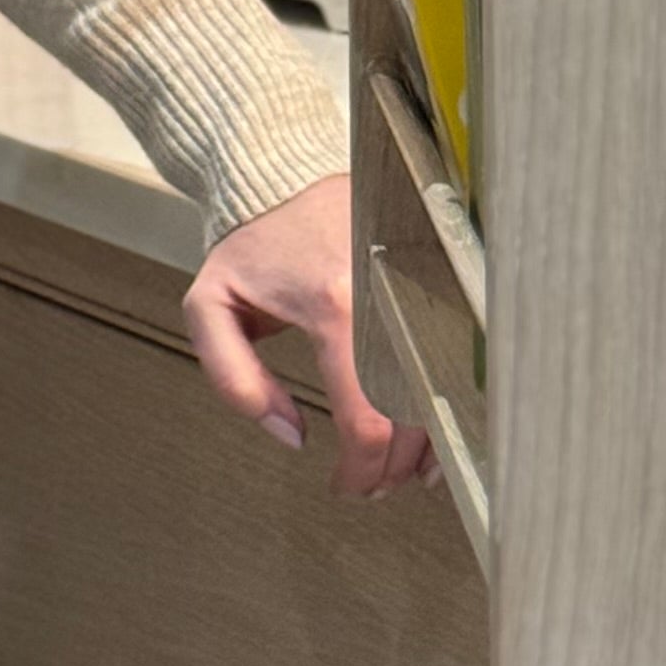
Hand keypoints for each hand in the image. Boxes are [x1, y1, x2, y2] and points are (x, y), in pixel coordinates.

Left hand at [183, 173, 432, 499]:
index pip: (367, 423)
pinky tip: (435, 426)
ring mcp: (420, 289)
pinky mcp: (436, 282)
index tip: (346, 487)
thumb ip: (233, 379)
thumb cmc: (250, 247)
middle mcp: (387, 301)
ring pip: (444, 393)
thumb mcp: (209, 308)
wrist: (286, 177)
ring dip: (429, 445)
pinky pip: (455, 359)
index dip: (361, 471)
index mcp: (334, 310)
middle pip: (413, 418)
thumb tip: (289, 433)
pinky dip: (449, 402)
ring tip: (407, 471)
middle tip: (374, 486)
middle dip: (396, 468)